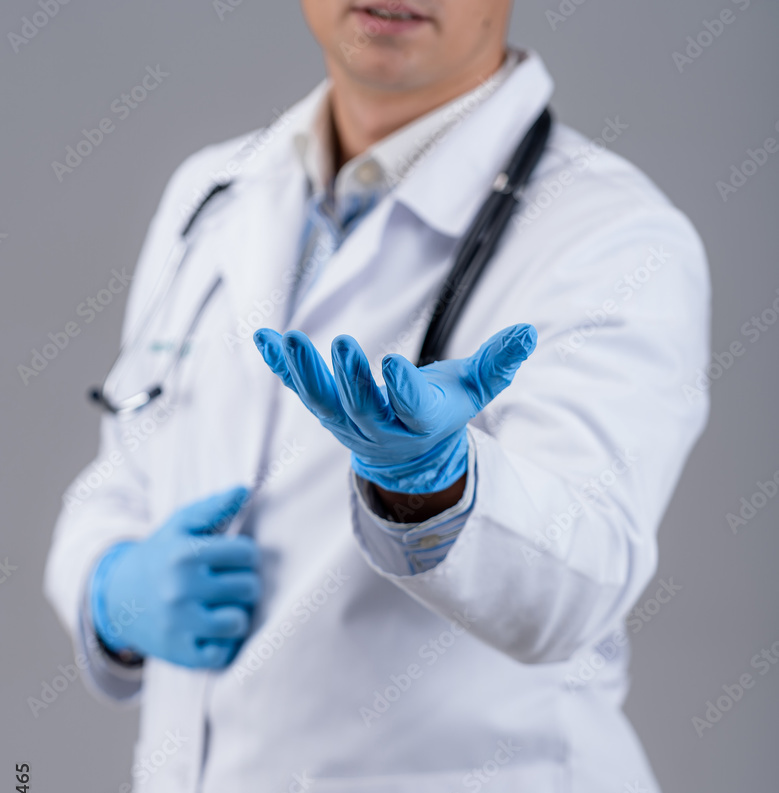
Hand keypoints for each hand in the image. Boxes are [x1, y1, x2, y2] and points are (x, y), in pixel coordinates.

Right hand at [90, 486, 259, 668]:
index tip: (232, 557)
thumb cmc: (162, 556)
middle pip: (249, 587)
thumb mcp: (180, 525)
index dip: (245, 555)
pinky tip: (211, 629)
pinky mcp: (180, 654)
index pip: (247, 554)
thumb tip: (246, 489)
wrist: (118, 597)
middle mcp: (179, 590)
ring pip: (240, 621)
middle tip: (227, 582)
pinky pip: (224, 652)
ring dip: (237, 612)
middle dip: (244, 582)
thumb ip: (214, 506)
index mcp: (183, 555)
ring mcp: (179, 625)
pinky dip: (223, 642)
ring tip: (222, 604)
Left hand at [253, 324, 536, 493]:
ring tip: (289, 341)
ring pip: (323, 403)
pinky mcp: (325, 410)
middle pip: (361, 408)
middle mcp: (380, 428)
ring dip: (304, 374)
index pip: (411, 409)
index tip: (392, 366)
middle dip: (350, 378)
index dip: (403, 390)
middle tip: (340, 346)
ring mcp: (347, 422)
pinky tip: (262, 337)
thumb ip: (497, 363)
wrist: (408, 455)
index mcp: (420, 423)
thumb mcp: (474, 391)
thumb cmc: (443, 411)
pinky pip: (299, 389)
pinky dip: (280, 366)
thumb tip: (528, 331)